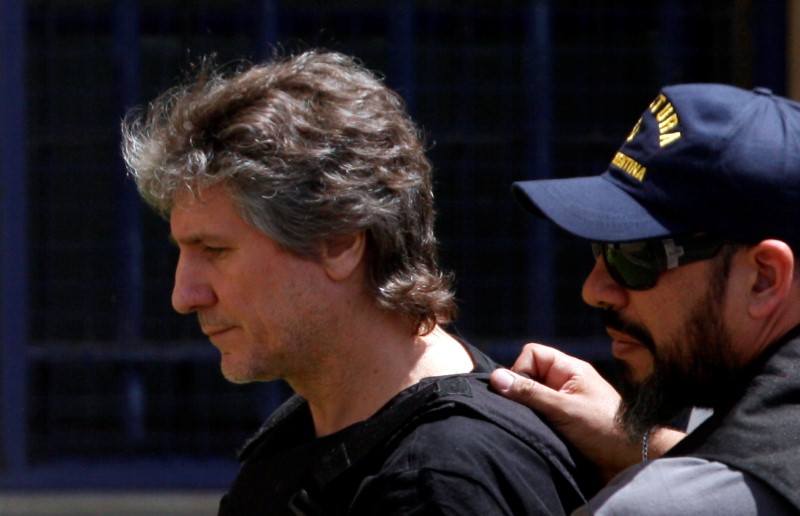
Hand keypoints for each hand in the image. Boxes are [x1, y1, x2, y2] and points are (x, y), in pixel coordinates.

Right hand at [490, 343, 644, 479]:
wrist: (632, 461)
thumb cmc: (604, 429)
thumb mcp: (563, 408)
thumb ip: (529, 392)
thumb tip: (495, 377)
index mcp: (569, 369)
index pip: (531, 354)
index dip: (521, 370)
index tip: (522, 394)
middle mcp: (565, 382)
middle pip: (528, 375)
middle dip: (521, 394)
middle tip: (527, 413)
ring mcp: (563, 401)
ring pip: (531, 397)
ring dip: (528, 411)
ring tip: (535, 427)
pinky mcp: (563, 422)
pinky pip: (538, 415)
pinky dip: (534, 423)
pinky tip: (537, 435)